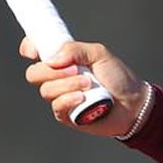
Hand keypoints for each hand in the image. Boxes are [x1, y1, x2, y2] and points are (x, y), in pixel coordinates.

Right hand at [20, 37, 149, 135]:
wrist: (133, 103)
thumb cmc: (118, 77)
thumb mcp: (100, 54)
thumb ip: (76, 50)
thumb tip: (52, 59)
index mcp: (63, 59)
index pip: (37, 50)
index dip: (29, 48)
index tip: (33, 51)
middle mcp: (58, 77)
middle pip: (34, 73)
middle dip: (51, 71)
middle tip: (75, 69)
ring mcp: (60, 96)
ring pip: (46, 90)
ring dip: (67, 85)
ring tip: (89, 84)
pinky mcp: (66, 115)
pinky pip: (56, 106)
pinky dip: (68, 100)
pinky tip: (83, 98)